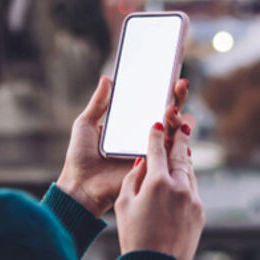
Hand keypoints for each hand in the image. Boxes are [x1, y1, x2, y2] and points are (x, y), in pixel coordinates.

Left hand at [56, 76, 189, 217]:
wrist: (81, 185)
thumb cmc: (80, 157)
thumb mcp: (86, 124)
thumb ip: (99, 103)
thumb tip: (107, 78)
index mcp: (129, 125)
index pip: (150, 103)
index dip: (162, 89)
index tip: (169, 74)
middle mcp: (143, 136)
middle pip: (167, 114)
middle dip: (177, 98)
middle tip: (179, 86)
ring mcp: (150, 151)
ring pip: (174, 130)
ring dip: (178, 116)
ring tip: (171, 108)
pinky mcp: (153, 165)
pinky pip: (171, 151)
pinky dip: (177, 138)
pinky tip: (176, 127)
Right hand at [114, 114, 204, 259]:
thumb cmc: (134, 237)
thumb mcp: (124, 204)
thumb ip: (133, 178)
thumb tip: (143, 161)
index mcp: (157, 182)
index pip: (157, 149)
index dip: (156, 134)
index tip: (157, 124)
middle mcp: (180, 187)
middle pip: (180, 155)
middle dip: (179, 138)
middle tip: (182, 123)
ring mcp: (193, 199)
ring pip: (190, 172)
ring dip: (184, 160)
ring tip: (182, 150)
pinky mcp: (200, 212)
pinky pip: (193, 189)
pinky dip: (187, 181)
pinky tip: (182, 179)